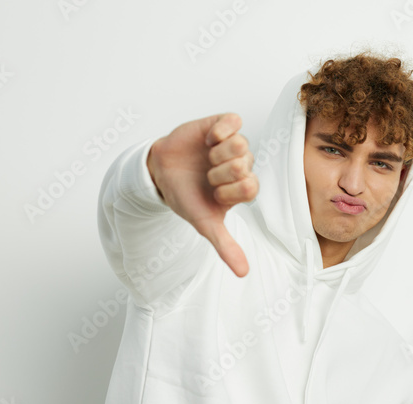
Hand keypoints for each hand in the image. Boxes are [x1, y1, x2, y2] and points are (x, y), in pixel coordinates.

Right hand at [147, 112, 257, 276]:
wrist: (161, 173)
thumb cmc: (186, 197)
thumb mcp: (205, 224)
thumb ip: (226, 246)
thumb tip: (244, 273)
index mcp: (243, 188)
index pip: (251, 188)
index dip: (228, 191)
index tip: (213, 194)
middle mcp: (242, 166)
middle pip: (245, 165)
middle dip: (218, 173)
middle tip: (206, 176)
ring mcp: (233, 145)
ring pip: (241, 144)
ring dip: (217, 154)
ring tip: (206, 158)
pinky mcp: (222, 125)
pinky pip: (233, 121)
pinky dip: (220, 130)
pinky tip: (208, 140)